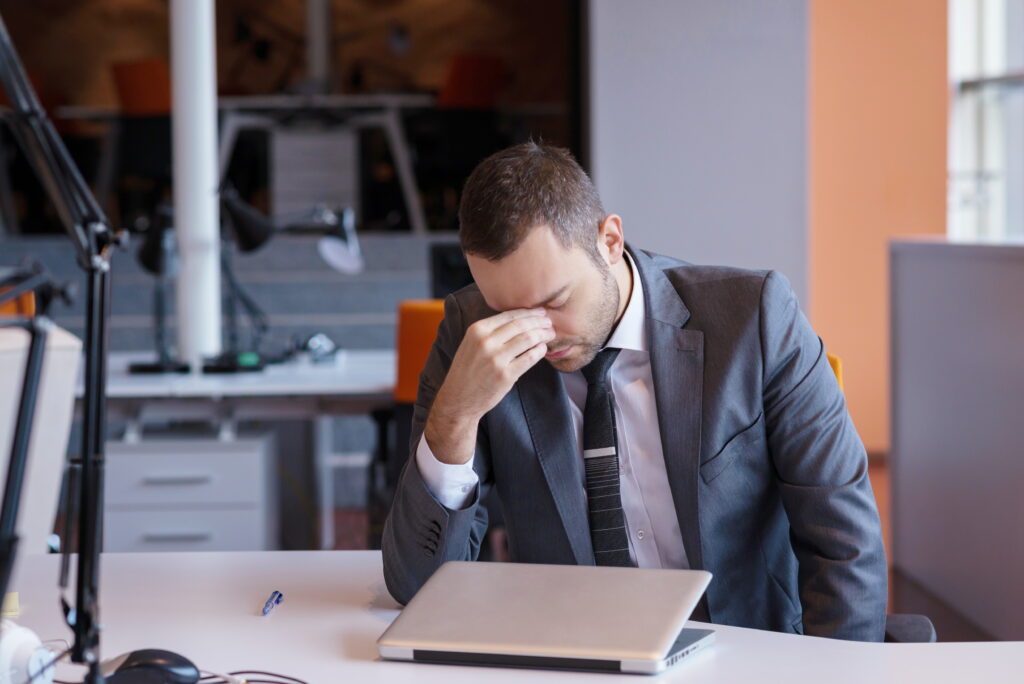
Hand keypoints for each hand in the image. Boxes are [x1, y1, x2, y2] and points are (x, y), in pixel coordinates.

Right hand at [425, 308, 553, 463]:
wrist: (458, 399)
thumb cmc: (467, 370)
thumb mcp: (471, 343)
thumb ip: (491, 331)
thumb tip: (520, 318)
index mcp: (477, 330)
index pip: (509, 315)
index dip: (529, 312)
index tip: (541, 312)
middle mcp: (485, 342)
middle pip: (521, 325)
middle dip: (539, 322)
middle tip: (549, 323)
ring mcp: (496, 359)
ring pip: (528, 339)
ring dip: (543, 335)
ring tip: (550, 334)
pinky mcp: (505, 375)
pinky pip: (529, 358)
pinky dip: (540, 351)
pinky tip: (543, 349)